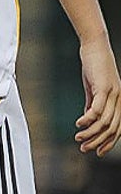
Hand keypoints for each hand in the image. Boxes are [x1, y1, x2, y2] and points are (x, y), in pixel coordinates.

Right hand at [75, 36, 120, 155]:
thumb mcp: (94, 86)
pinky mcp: (104, 87)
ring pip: (105, 122)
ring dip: (91, 133)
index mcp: (119, 100)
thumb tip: (89, 118)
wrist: (95, 44)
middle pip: (112, 128)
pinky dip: (88, 119)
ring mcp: (113, 94)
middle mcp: (119, 99)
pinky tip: (78, 124)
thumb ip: (92, 102)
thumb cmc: (94, 63)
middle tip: (85, 149)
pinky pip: (97, 109)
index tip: (97, 151)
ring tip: (78, 138)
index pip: (118, 128)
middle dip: (98, 141)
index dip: (109, 142)